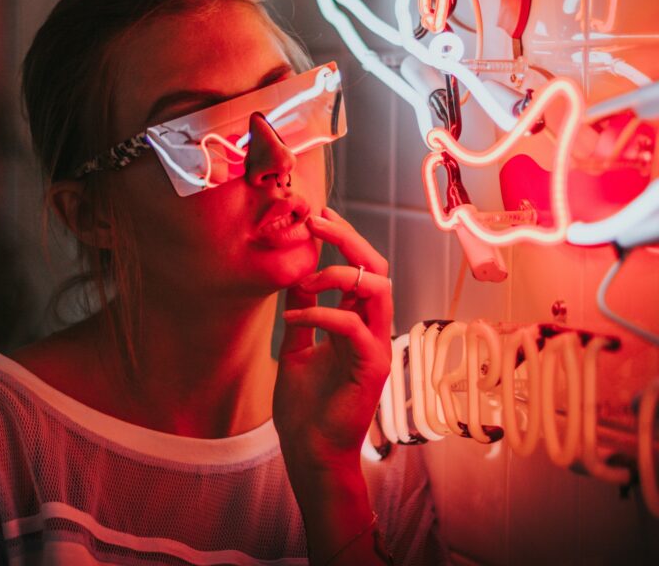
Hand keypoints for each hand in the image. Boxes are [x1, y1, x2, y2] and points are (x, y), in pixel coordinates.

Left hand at [272, 206, 392, 475]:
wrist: (310, 452)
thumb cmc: (306, 407)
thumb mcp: (298, 346)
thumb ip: (303, 312)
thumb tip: (297, 278)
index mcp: (358, 323)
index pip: (361, 269)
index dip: (343, 240)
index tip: (318, 217)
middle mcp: (372, 329)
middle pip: (376, 268)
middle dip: (348, 239)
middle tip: (318, 220)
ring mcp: (376, 347)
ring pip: (377, 288)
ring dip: (338, 274)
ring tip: (305, 279)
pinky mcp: (371, 366)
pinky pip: (352, 325)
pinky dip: (320, 313)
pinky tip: (291, 321)